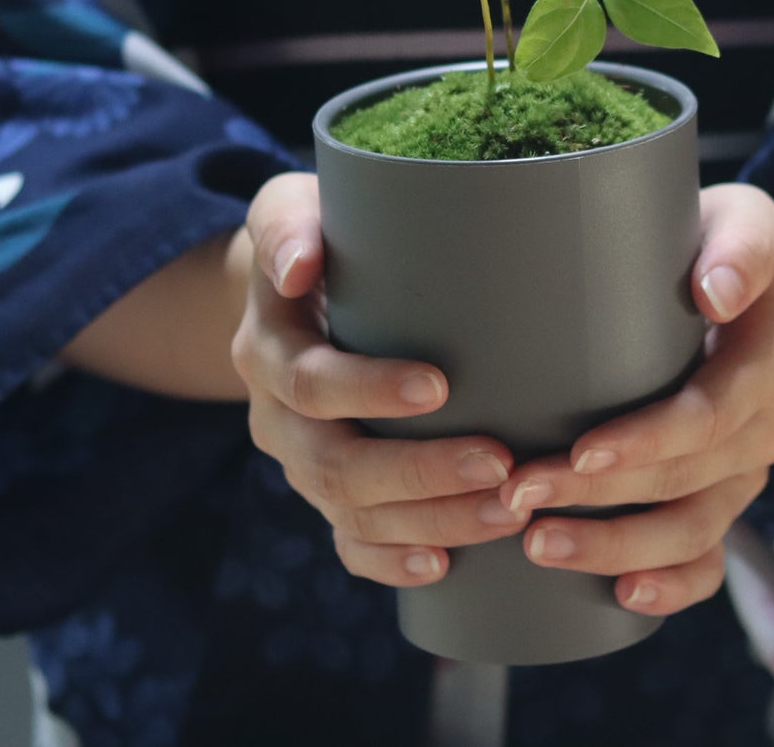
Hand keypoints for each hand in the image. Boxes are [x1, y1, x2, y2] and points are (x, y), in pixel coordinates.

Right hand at [230, 172, 531, 586]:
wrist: (290, 283)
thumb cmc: (314, 234)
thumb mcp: (288, 209)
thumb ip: (288, 228)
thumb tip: (300, 266)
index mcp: (268, 348)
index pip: (311, 383)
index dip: (370, 391)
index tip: (440, 387)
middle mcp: (275, 415)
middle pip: (335, 464)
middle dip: (418, 472)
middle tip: (499, 465)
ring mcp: (300, 459)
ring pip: (349, 512)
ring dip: (429, 520)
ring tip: (505, 512)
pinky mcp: (325, 489)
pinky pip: (347, 541)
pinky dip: (390, 560)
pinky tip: (443, 565)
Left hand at [497, 183, 773, 616]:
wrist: (752, 277)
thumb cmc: (723, 240)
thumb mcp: (745, 219)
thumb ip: (742, 245)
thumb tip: (715, 290)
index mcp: (767, 356)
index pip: (710, 413)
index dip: (647, 442)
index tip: (577, 451)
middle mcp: (765, 421)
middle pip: (687, 480)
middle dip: (600, 498)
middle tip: (517, 497)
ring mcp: (747, 465)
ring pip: (695, 529)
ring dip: (617, 547)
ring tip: (538, 546)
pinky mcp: (726, 491)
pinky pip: (712, 556)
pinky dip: (672, 584)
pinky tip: (623, 594)